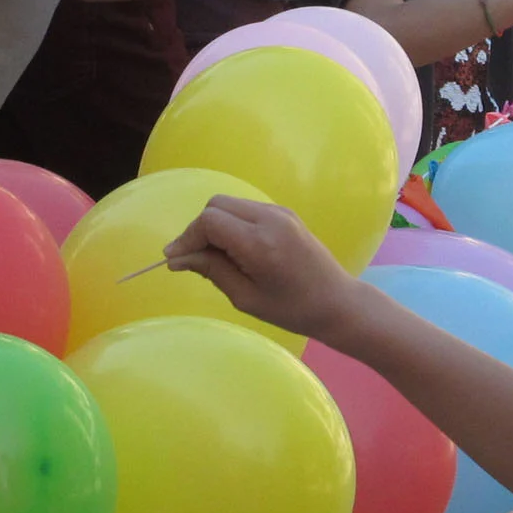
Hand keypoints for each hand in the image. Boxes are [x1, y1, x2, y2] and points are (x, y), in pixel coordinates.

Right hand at [164, 197, 363, 339]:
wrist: (337, 301)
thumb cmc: (292, 309)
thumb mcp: (245, 297)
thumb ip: (211, 270)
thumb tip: (178, 258)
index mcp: (260, 242)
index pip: (209, 221)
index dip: (187, 238)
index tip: (175, 260)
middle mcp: (269, 218)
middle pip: (216, 205)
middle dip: (199, 229)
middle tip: (195, 259)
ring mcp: (279, 211)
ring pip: (229, 204)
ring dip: (215, 225)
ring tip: (215, 257)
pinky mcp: (284, 213)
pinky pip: (245, 209)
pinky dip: (231, 223)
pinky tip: (235, 250)